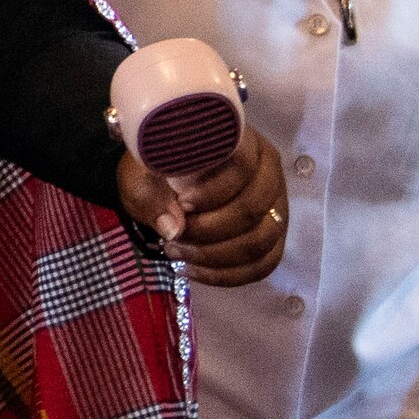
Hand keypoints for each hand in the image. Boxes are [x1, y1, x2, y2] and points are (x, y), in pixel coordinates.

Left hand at [118, 133, 287, 287]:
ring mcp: (275, 206)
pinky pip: (263, 264)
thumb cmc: (159, 169)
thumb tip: (173, 229)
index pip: (242, 167)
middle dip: (209, 231)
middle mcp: (267, 172)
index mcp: (241, 143)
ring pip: (261, 241)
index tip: (182, 204)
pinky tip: (194, 270)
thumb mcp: (142, 174)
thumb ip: (150, 194)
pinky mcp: (273, 235)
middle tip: (173, 237)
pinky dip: (228, 275)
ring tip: (178, 253)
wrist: (166, 178)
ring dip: (216, 256)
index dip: (213, 192)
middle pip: (253, 209)